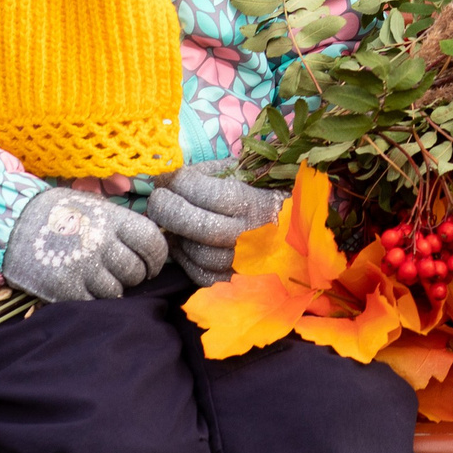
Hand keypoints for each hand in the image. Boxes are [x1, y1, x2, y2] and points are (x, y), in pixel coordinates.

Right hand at [3, 187, 168, 302]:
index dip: (157, 257)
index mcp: (112, 220)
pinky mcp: (65, 289)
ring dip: (113, 289)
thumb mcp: (94, 206)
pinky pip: (94, 302)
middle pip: (135, 271)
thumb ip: (121, 224)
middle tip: (124, 273)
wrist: (11, 222)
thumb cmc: (58, 213)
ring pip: (117, 291)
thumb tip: (148, 243)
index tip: (151, 263)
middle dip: (134, 276)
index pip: (152, 243)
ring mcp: (83, 268)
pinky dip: (94, 299)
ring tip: (100, 278)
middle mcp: (101, 244)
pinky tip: (85, 287)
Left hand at [146, 162, 287, 286]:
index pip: (206, 193)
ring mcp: (243, 261)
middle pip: (197, 225)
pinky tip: (183, 244)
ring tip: (172, 223)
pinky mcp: (235, 280)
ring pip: (196, 252)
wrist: (294, 230)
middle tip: (158, 201)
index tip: (169, 180)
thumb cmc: (263, 194)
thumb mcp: (242, 173)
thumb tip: (166, 175)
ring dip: (176, 236)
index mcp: (253, 202)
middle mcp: (249, 234)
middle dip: (168, 210)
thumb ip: (207, 172)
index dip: (180, 184)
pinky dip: (185, 259)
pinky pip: (200, 274)